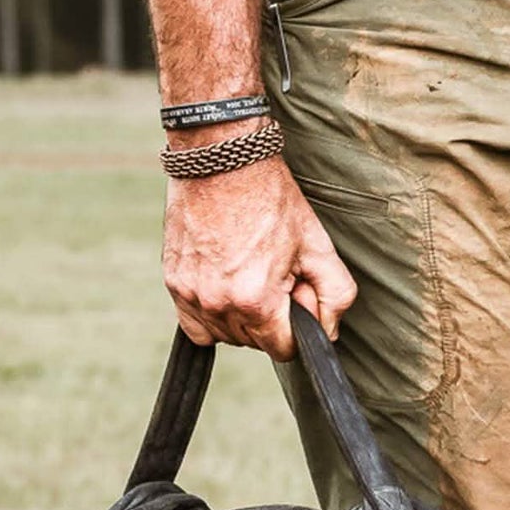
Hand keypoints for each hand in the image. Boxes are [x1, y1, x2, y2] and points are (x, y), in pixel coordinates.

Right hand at [162, 149, 356, 360]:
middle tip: (272, 273)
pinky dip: (212, 314)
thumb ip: (336, 299)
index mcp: (257, 302)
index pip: (283, 350)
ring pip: (225, 336)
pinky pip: (196, 325)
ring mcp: (191, 295)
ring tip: (248, 271)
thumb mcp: (320, 247)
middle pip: (254, 343)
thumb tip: (327, 334)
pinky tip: (225, 283)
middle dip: (269, 318)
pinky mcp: (173, 283)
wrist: (222, 159)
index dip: (296, 324)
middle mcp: (219, 305)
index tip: (294, 291)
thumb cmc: (272, 200)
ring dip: (241, 316)